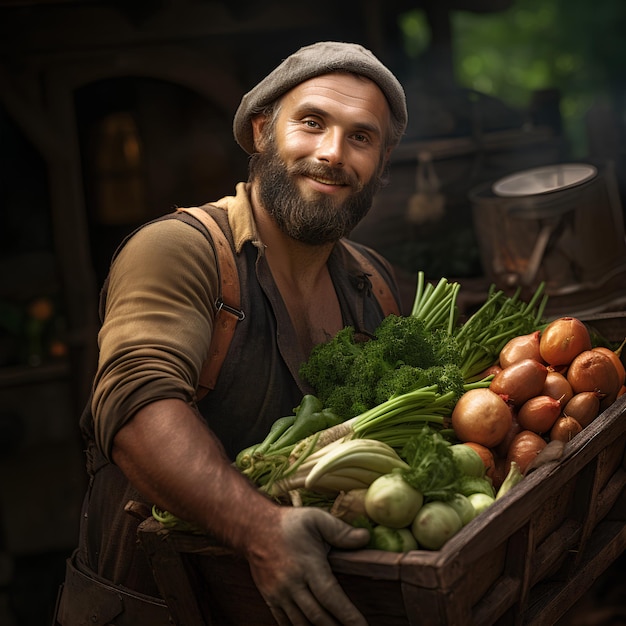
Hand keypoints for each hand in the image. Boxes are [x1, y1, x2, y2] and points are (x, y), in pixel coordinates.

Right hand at [248, 506, 369, 624]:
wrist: (253, 527)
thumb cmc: (289, 523)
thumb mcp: (316, 519)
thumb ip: (341, 531)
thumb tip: (366, 538)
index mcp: (307, 565)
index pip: (331, 597)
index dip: (348, 616)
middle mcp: (292, 584)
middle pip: (318, 617)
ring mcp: (279, 594)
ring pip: (302, 625)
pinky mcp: (270, 599)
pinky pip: (286, 624)